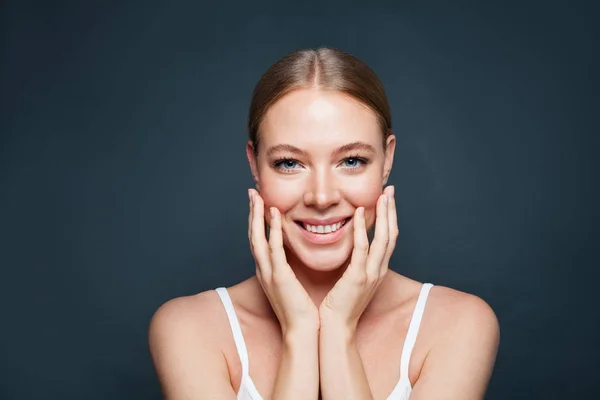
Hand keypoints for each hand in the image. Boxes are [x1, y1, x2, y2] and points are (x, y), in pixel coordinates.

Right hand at [248, 189, 319, 334]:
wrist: (303, 331)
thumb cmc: (301, 310)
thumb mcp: (292, 284)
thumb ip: (289, 268)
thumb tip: (294, 256)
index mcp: (268, 271)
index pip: (259, 240)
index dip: (257, 221)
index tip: (258, 202)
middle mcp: (264, 270)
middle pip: (253, 236)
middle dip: (252, 213)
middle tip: (252, 192)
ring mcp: (269, 273)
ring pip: (258, 239)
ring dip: (257, 217)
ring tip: (257, 197)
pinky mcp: (279, 277)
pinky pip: (273, 250)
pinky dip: (271, 231)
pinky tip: (273, 215)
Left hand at [318, 185, 397, 330]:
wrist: (335, 328)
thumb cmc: (338, 305)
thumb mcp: (351, 281)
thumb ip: (354, 264)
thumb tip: (352, 249)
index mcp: (377, 271)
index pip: (388, 239)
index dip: (390, 218)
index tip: (387, 199)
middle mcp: (379, 271)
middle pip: (392, 234)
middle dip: (391, 210)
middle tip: (390, 189)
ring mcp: (371, 274)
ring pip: (384, 239)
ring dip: (384, 214)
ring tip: (382, 195)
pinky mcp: (358, 278)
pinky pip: (362, 249)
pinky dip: (362, 229)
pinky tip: (359, 213)